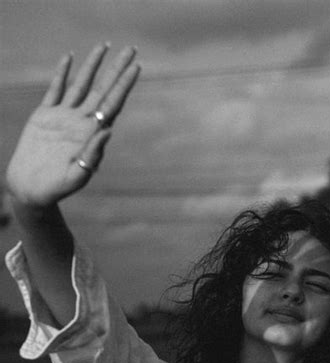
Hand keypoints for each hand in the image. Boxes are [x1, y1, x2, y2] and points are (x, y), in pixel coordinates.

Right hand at [6, 44, 139, 206]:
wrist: (31, 190)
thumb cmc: (57, 188)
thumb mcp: (78, 174)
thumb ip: (93, 155)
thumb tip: (109, 131)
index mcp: (92, 134)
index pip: (113, 103)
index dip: (124, 85)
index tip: (137, 67)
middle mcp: (81, 121)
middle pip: (103, 88)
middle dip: (116, 69)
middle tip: (131, 49)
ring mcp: (63, 117)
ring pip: (81, 84)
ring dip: (93, 65)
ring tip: (104, 46)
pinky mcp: (45, 116)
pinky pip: (55, 89)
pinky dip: (62, 72)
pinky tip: (70, 57)